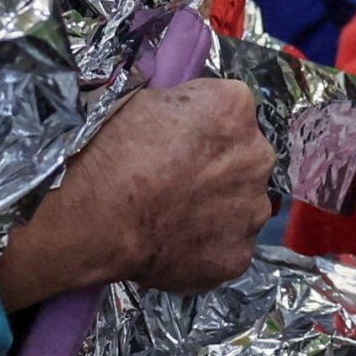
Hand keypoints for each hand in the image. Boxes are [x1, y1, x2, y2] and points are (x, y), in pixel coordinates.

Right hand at [0, 79, 277, 301]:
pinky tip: (175, 246)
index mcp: (234, 106)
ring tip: (175, 218)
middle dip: (220, 167)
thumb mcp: (142, 100)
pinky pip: (229, 246)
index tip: (179, 141)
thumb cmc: (112, 153)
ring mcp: (252, 209)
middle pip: (245, 157)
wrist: (98, 218)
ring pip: (242, 204)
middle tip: (177, 181)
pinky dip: (207, 247)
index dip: (204, 126)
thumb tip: (181, 120)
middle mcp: (257, 156)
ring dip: (219, 208)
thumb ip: (180, 108)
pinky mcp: (240, 255)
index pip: (231, 109)